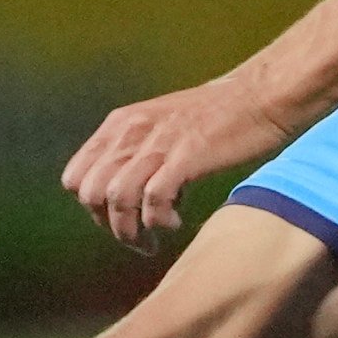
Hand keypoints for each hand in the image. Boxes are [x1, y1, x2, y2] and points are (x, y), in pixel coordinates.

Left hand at [64, 73, 296, 252]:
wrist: (261, 95)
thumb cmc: (218, 114)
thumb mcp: (161, 125)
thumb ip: (138, 152)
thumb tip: (126, 193)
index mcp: (121, 124)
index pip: (76, 177)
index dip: (93, 206)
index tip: (119, 218)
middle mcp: (132, 132)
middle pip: (90, 193)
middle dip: (109, 224)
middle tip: (136, 236)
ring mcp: (158, 144)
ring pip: (117, 200)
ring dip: (131, 231)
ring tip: (152, 241)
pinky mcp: (185, 157)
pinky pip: (153, 201)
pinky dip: (160, 221)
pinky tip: (177, 224)